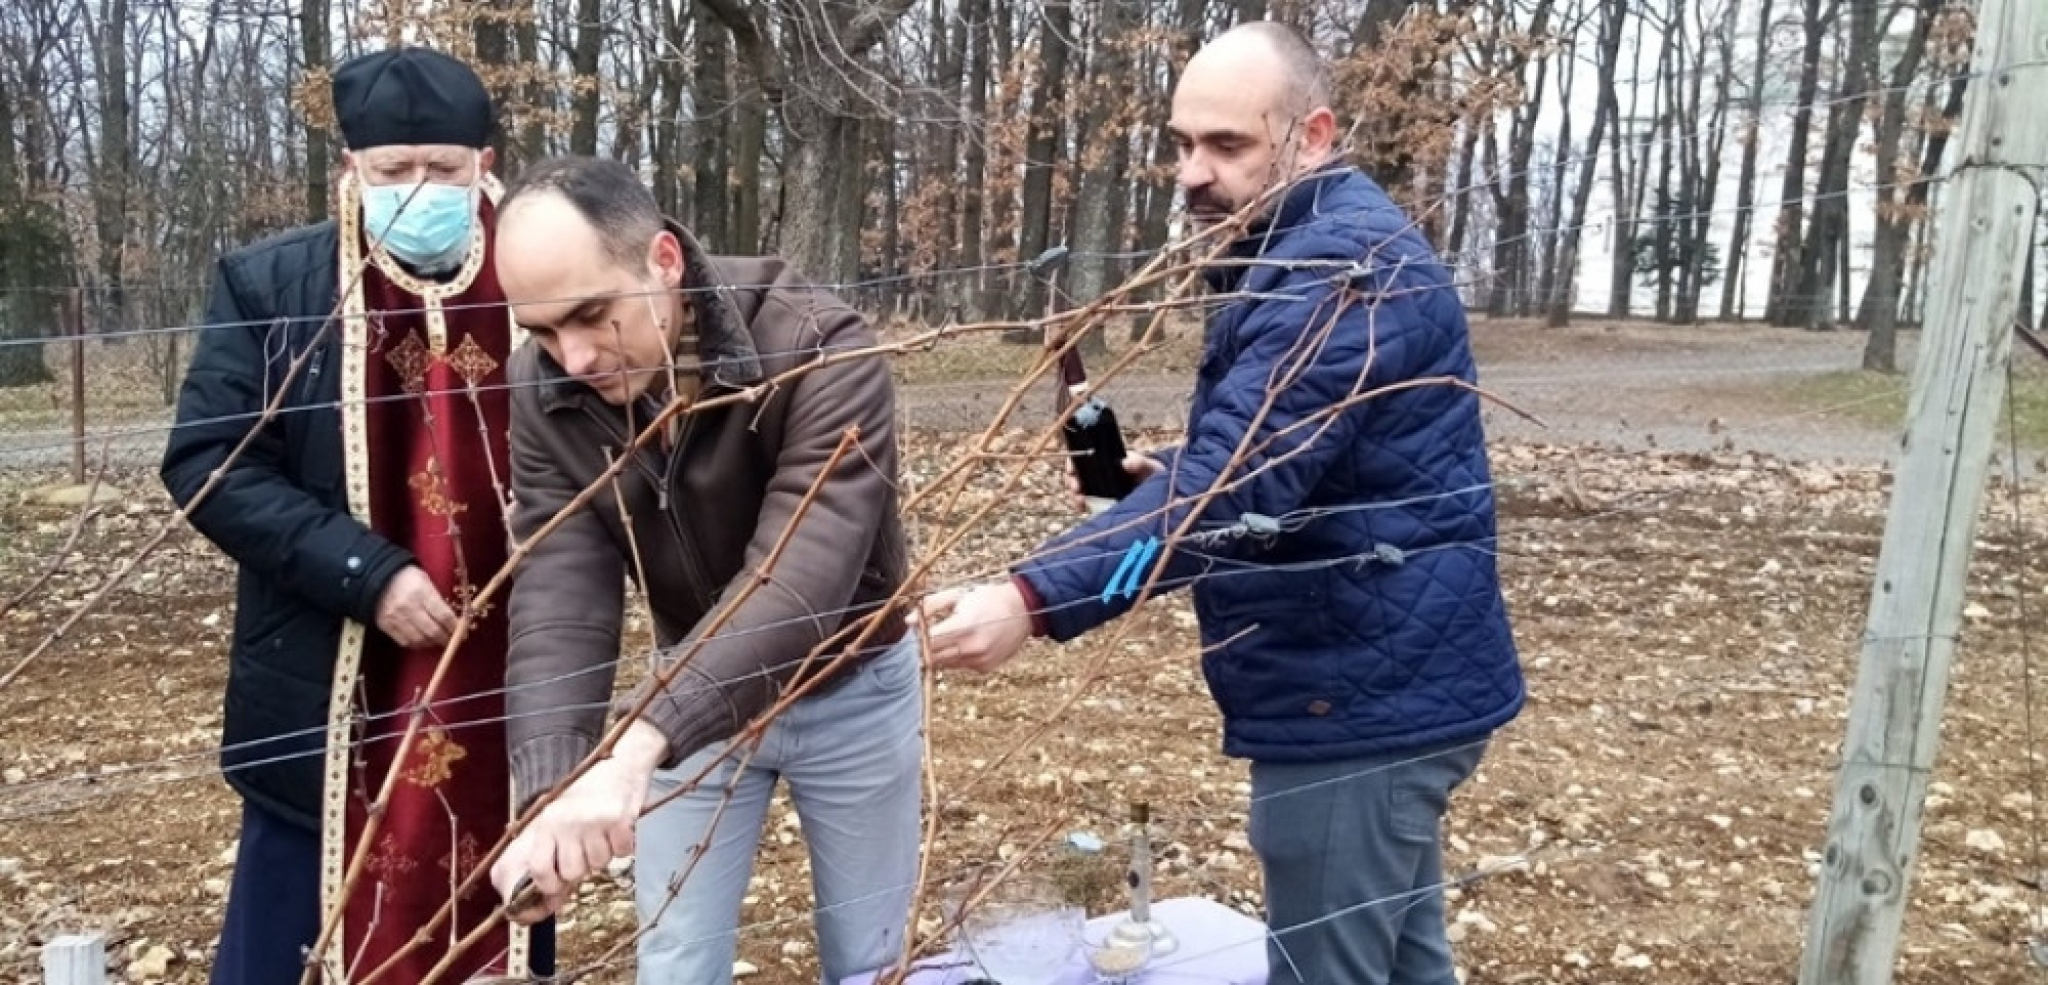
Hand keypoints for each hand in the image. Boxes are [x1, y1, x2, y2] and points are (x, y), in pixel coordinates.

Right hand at [374, 566, 456, 648]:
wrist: (376, 576)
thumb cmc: (407, 577)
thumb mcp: (425, 580)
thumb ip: (437, 599)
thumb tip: (453, 618)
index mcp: (421, 592)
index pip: (443, 615)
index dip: (455, 627)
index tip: (462, 631)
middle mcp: (408, 607)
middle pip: (432, 630)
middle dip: (446, 638)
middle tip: (452, 640)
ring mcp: (395, 618)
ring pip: (419, 639)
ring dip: (432, 643)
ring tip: (438, 641)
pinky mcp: (386, 625)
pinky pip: (405, 641)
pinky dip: (417, 644)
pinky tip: (423, 641)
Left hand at [491, 721, 666, 924]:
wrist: (620, 762)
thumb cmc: (586, 794)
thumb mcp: (558, 816)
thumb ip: (551, 853)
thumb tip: (548, 901)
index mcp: (547, 822)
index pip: (540, 869)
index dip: (549, 885)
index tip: (558, 886)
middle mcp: (567, 822)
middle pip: (572, 872)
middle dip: (582, 867)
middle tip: (587, 847)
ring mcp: (593, 821)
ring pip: (599, 864)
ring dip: (604, 853)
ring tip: (602, 831)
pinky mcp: (619, 820)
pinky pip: (622, 852)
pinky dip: (624, 845)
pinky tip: (618, 827)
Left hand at [912, 582, 1033, 672]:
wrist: (1023, 610)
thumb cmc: (987, 598)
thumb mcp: (958, 594)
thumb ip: (930, 606)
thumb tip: (908, 621)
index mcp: (964, 626)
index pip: (928, 641)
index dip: (918, 637)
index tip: (915, 631)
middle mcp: (972, 647)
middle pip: (933, 657)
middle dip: (925, 648)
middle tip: (928, 635)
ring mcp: (979, 660)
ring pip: (945, 664)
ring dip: (940, 653)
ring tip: (951, 636)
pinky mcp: (984, 668)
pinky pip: (960, 666)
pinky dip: (957, 657)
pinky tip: (967, 643)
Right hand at [1065, 453, 1164, 511]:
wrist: (1162, 493)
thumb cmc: (1153, 475)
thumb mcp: (1149, 466)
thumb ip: (1139, 462)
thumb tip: (1125, 463)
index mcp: (1107, 460)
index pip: (1084, 456)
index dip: (1074, 461)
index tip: (1072, 469)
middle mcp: (1100, 474)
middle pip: (1077, 475)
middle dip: (1072, 481)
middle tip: (1076, 487)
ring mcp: (1099, 490)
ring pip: (1079, 491)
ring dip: (1075, 495)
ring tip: (1080, 501)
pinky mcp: (1102, 505)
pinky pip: (1086, 506)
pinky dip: (1081, 507)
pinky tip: (1083, 509)